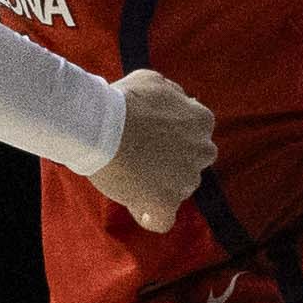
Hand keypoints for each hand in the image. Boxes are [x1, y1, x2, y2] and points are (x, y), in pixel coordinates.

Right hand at [88, 71, 214, 233]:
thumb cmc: (122, 100)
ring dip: (160, 188)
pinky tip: (136, 207)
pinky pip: (162, 220)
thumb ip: (171, 95)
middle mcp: (202, 151)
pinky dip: (150, 217)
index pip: (196, 136)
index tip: (150, 138)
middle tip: (142, 158)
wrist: (100, 124)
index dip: (173, 139)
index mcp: (201, 121)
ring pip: (179, 191)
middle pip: (192, 164)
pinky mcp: (165, 203)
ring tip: (129, 178)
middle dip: (172, 164)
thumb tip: (177, 102)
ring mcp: (186, 179)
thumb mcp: (153, 81)